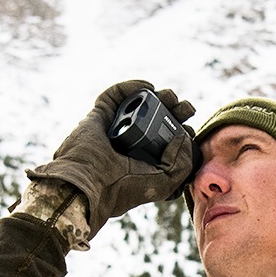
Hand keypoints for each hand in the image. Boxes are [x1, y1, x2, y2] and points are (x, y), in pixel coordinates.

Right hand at [27, 80, 196, 235]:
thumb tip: (183, 135)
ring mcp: (112, 129)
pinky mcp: (98, 116)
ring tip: (170, 96)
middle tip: (186, 108)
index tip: (188, 129)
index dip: (180, 133)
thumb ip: (182, 163)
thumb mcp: (163, 183)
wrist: (87, 185)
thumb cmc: (123, 189)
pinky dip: (131, 86)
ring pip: (137, 106)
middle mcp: (127, 145)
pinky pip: (114, 95)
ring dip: (157, 97)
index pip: (164, 143)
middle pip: (154, 121)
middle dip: (173, 112)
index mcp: (142, 163)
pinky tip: (147, 87)